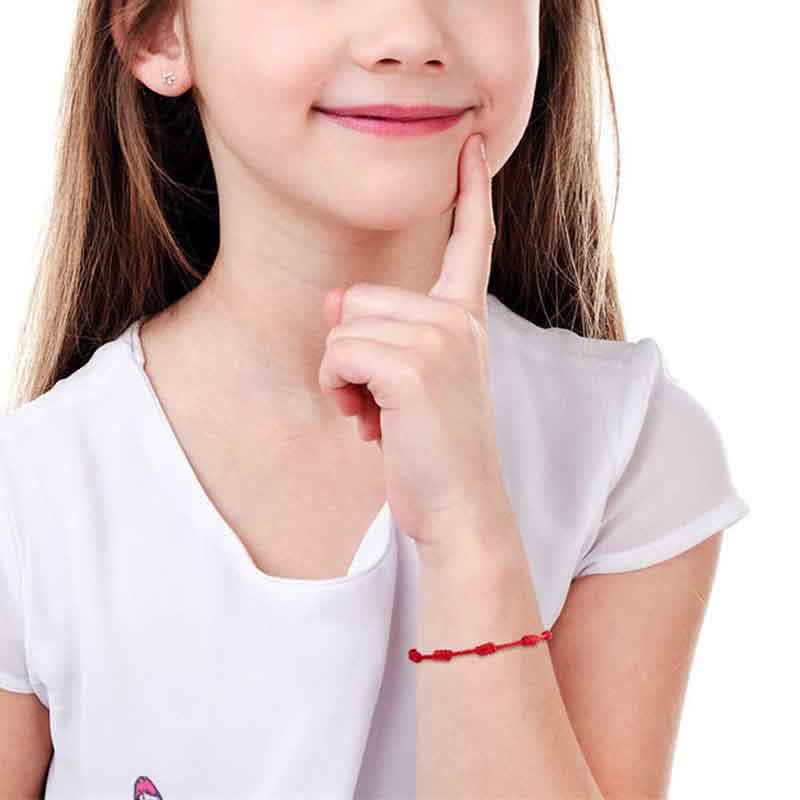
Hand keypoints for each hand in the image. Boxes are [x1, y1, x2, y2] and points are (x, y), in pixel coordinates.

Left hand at [319, 133, 508, 551]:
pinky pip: (338, 354)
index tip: (474, 146)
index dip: (472, 194)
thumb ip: (377, 333)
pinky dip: (338, 391)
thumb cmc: (433, 448)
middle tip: (383, 402)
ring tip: (379, 415)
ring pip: (343, 326)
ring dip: (342, 377)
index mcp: (464, 319)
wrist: (459, 507)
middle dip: (351, 354)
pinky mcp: (413, 365)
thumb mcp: (405, 382)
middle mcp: (457, 320)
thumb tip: (333, 302)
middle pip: (358, 298)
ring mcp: (440, 338)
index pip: (471, 244)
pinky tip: (370, 424)